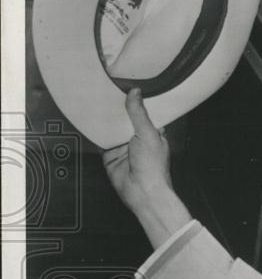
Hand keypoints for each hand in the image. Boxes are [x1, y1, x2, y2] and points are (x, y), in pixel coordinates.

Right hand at [103, 88, 172, 209]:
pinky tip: (90, 121)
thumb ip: (139, 113)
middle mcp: (139, 139)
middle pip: (126, 119)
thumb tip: (135, 93)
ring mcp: (124, 147)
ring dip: (106, 120)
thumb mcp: (148, 134)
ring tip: (97, 101)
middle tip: (107, 91)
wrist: (141, 191)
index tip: (127, 87)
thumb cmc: (153, 167)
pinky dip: (96, 133)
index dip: (137, 101)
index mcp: (154, 133)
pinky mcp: (111, 155)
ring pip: (112, 129)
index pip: (145, 112)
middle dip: (118, 109)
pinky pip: (101, 141)